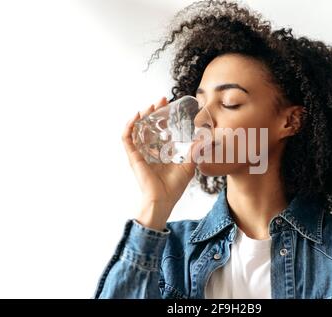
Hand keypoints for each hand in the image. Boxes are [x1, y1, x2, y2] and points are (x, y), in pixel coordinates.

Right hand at [122, 97, 196, 229]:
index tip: (169, 106)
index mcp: (160, 152)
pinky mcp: (134, 157)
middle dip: (153, 111)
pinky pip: (127, 139)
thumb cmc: (174, 187)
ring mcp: (140, 153)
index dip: (163, 117)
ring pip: (137, 129)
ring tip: (149, 106)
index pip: (160, 129)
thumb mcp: (188, 166)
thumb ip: (194, 152)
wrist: (164, 200)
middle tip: (161, 100)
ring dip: (142, 116)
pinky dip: (129, 126)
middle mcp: (149, 151)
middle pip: (148, 125)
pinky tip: (136, 117)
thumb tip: (204, 140)